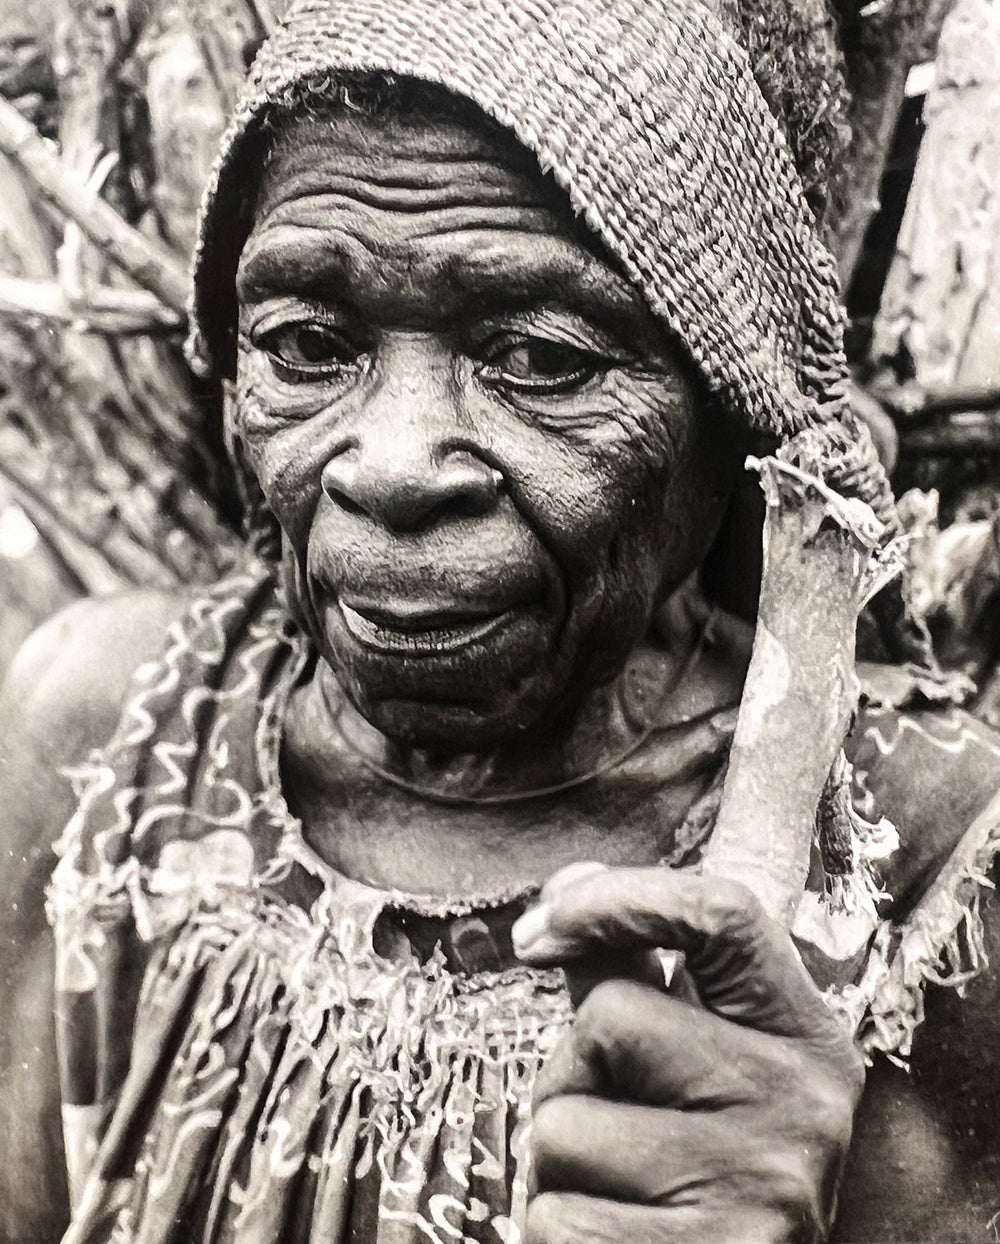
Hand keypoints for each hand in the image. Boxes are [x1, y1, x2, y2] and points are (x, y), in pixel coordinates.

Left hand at [512, 865, 864, 1243]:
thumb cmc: (702, 1177)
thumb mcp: (696, 1068)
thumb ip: (634, 981)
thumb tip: (567, 887)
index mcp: (805, 1037)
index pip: (723, 914)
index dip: (618, 896)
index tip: (540, 928)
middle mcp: (802, 1103)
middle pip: (610, 1015)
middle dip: (575, 1072)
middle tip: (622, 1133)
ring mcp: (759, 1187)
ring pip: (563, 1122)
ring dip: (562, 1162)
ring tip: (626, 1197)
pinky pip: (552, 1216)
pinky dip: (562, 1233)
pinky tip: (622, 1243)